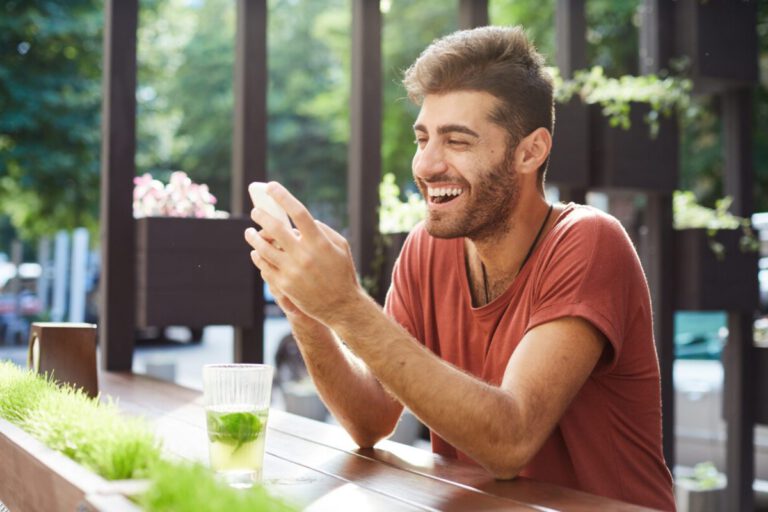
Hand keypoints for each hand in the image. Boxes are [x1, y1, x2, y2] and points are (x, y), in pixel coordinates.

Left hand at [244, 182, 362, 325]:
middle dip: (261, 216)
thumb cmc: (342, 272)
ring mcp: (292, 271)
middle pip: (275, 228)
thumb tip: (303, 220)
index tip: (271, 187)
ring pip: (264, 248)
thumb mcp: (341, 247)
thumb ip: (323, 230)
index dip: (283, 196)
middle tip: (255, 212)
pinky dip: (258, 256)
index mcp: (320, 242)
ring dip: (254, 237)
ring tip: (250, 232)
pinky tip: (256, 251)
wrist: (342, 306)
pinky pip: (264, 266)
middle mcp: (304, 255)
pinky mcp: (285, 285)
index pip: (298, 212)